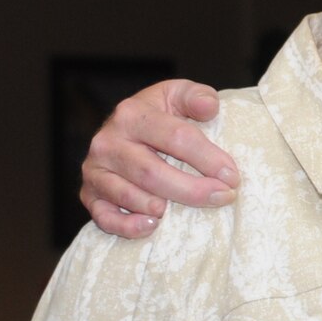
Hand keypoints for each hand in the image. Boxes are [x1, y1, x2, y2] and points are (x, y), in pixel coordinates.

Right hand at [79, 80, 236, 237]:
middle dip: (192, 189)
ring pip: (127, 194)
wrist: (123, 129)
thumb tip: (209, 107)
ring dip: (159, 207)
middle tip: (223, 197)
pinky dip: (127, 226)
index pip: (175, 137)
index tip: (232, 176)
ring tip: (189, 213)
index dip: (207, 158)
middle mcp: (108, 142)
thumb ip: (196, 96)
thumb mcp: (177, 94)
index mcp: (132, 114)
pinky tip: (152, 226)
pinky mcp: (89, 194)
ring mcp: (95, 170)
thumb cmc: (159, 113)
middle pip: (152, 172)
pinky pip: (104, 216)